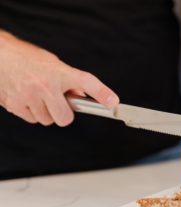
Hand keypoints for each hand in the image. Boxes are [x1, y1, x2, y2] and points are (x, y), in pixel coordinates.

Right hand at [0, 31, 118, 125]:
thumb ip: (69, 81)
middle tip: (58, 102)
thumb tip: (82, 98)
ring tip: (39, 96)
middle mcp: (45, 85)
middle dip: (63, 113)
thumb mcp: (53, 65)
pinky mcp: (16, 105)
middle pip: (65, 118)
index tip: (112, 102)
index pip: (86, 82)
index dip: (101, 93)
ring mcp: (29, 97)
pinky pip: (33, 119)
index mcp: (58, 72)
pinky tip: (28, 98)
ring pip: (48, 120)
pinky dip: (32, 112)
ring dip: (46, 112)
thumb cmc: (26, 59)